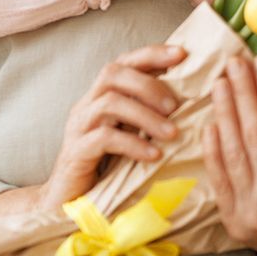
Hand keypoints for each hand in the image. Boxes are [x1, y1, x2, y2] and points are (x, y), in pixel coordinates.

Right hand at [36, 44, 185, 213]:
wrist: (68, 201)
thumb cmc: (106, 166)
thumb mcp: (129, 133)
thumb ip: (147, 113)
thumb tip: (188, 98)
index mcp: (101, 95)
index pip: (125, 61)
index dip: (152, 54)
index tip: (182, 54)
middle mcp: (87, 104)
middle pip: (112, 73)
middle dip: (148, 84)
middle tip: (175, 105)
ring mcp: (79, 126)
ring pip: (109, 103)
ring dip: (145, 115)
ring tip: (172, 133)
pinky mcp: (75, 152)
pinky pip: (103, 138)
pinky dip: (133, 143)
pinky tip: (153, 155)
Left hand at [202, 52, 256, 255]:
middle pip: (252, 134)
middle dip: (242, 93)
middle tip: (234, 62)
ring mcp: (251, 214)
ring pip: (232, 152)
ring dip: (223, 113)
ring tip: (220, 83)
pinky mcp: (235, 223)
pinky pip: (219, 179)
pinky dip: (212, 149)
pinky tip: (211, 121)